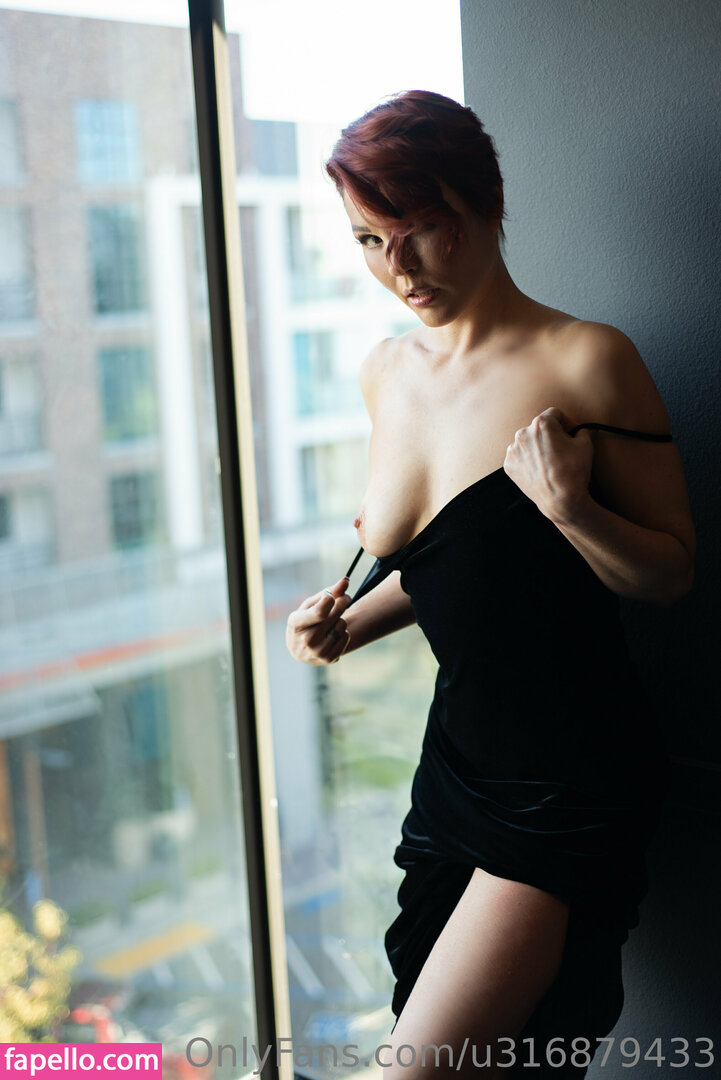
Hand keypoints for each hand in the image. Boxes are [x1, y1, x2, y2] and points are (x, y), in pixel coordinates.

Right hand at [286, 577, 351, 664]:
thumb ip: (329, 591)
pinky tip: (333, 633)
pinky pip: (346, 636)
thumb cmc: (306, 620)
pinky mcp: (329, 659)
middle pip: (335, 614)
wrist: (300, 649)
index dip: (331, 598)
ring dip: (341, 618)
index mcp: (296, 624)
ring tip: (333, 621)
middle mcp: (306, 640)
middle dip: (343, 601)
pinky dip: (343, 631)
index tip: (332, 595)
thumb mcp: (310, 605)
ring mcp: (318, 652)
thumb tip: (346, 580)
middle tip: (345, 597)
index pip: (320, 611)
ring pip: (342, 624)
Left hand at [503, 407, 593, 522]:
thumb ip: (581, 431)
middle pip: (538, 428)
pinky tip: (539, 470)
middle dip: (550, 435)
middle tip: (561, 450)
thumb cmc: (574, 470)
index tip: (570, 434)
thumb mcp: (585, 444)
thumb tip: (579, 431)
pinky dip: (528, 460)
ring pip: (527, 442)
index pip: (555, 414)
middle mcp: (522, 433)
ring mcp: (513, 450)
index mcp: (541, 423)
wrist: (560, 500)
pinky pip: (520, 456)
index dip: (566, 423)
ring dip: (537, 447)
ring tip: (549, 462)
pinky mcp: (508, 465)